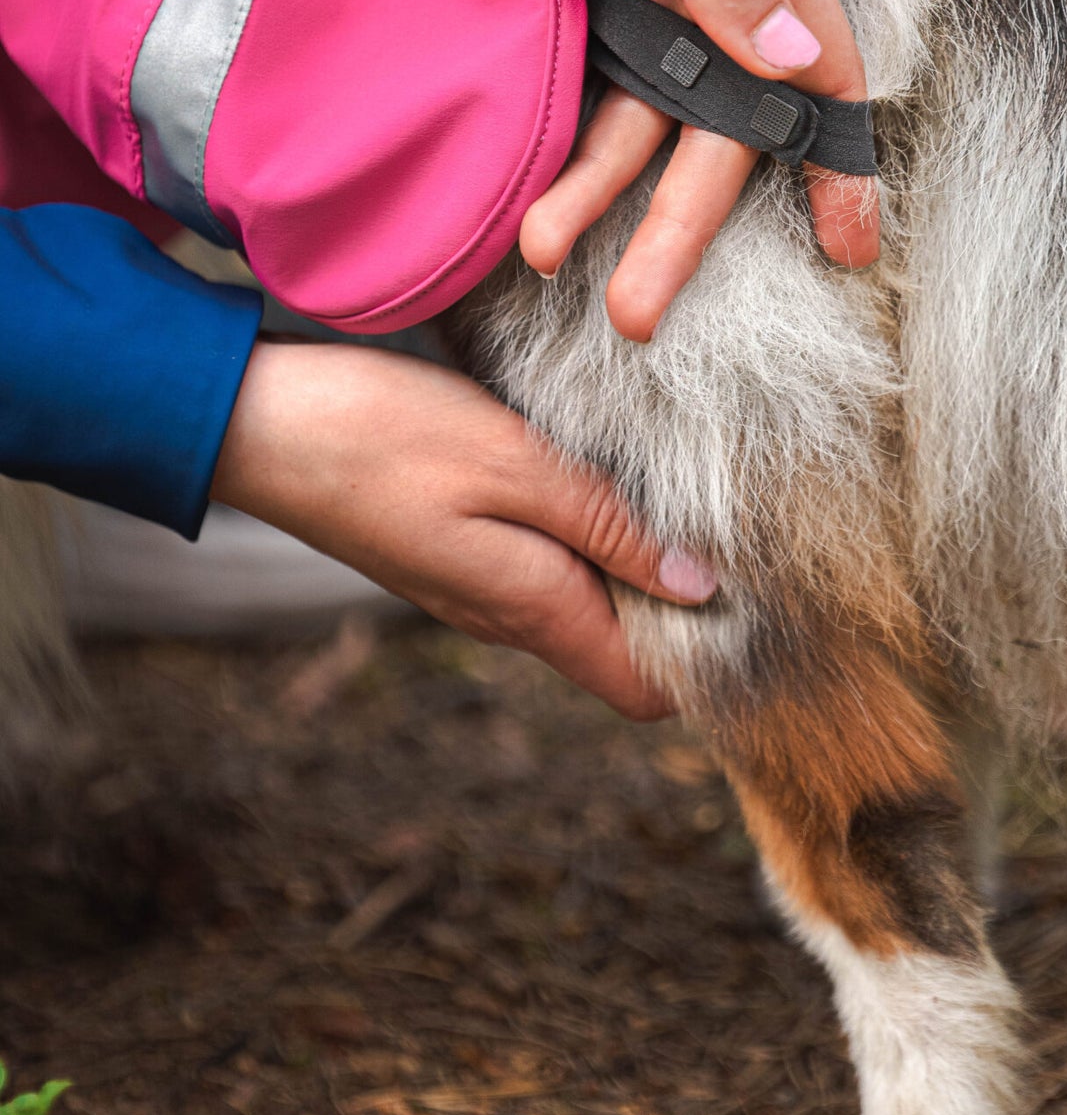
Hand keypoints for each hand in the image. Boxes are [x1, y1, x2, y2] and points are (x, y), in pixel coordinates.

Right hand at [210, 342, 714, 718]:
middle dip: (683, 607)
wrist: (258, 424)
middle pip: (623, 648)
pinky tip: (598, 474)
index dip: (709, 660)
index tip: (761, 597)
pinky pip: (543, 567)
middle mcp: (507, 617)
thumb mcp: (513, 464)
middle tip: (735, 523)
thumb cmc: (383, 435)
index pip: (645, 690)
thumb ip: (607, 526)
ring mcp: (475, 588)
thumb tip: (699, 586)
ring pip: (585, 603)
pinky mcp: (452, 553)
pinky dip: (584, 536)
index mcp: (533, 607)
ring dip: (632, 562)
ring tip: (676, 489)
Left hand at [334, 0, 878, 340]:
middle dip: (686, 221)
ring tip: (548, 258)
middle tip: (640, 314)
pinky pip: (588, 89)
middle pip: (718, 121)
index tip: (851, 249)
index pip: (822, 70)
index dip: (838, 162)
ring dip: (601, 194)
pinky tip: (532, 197)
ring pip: (642, 117)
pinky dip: (567, 146)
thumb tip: (808, 66)